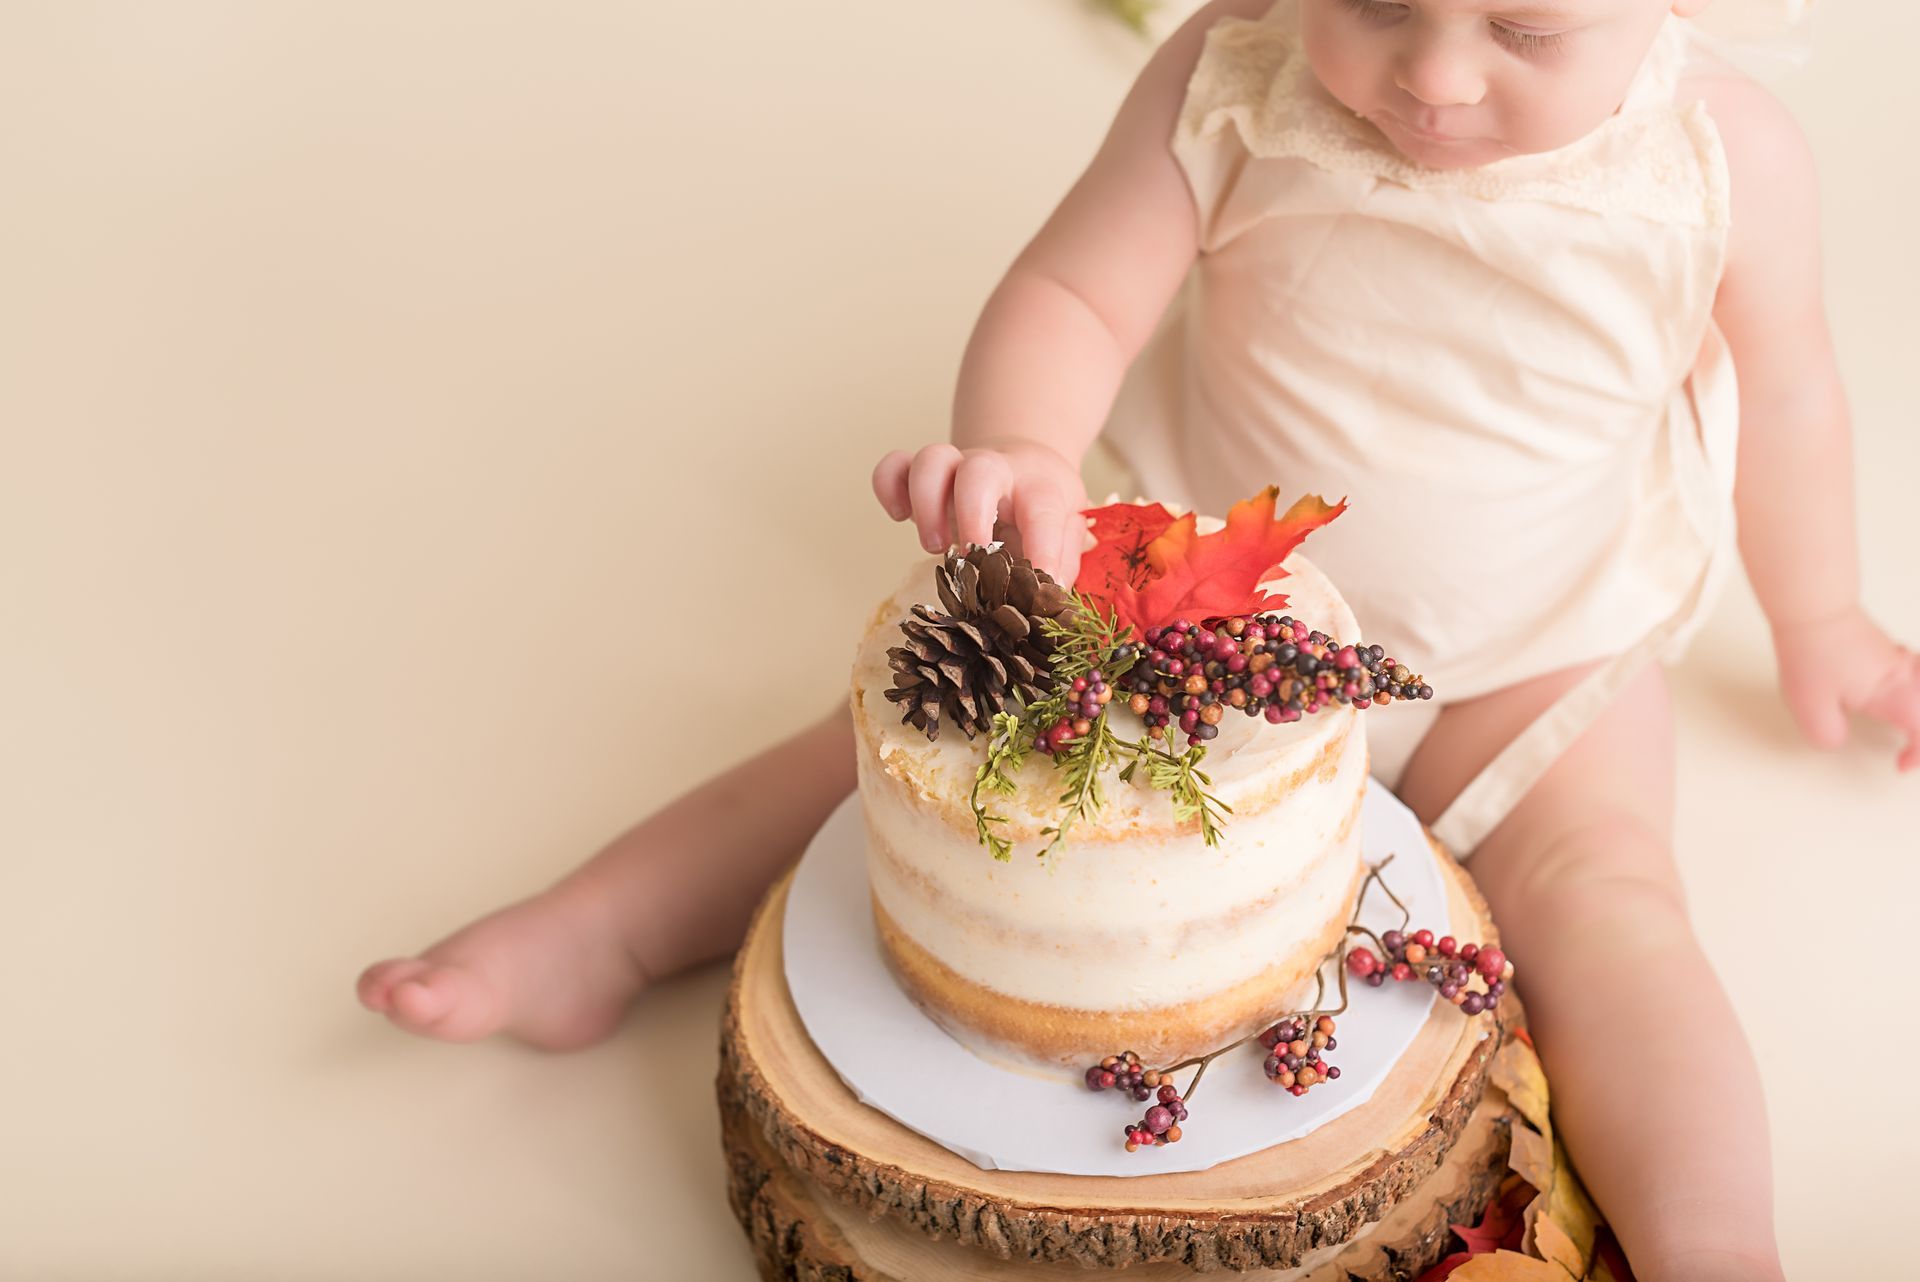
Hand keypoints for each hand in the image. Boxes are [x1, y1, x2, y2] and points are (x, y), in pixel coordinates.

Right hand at [871, 440, 1088, 583]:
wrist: (1023, 464)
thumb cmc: (1042, 507)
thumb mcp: (1066, 528)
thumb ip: (1063, 559)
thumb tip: (1052, 595)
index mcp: (1038, 486)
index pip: (1043, 512)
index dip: (1043, 551)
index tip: (1041, 584)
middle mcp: (995, 470)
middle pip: (978, 470)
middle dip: (970, 515)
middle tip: (970, 557)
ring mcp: (955, 468)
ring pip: (931, 460)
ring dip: (926, 503)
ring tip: (935, 546)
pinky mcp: (922, 472)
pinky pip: (894, 466)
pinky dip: (888, 488)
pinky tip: (900, 516)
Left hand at [1771, 604, 1919, 770]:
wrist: (1811, 609)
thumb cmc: (1814, 654)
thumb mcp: (1812, 708)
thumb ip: (1829, 734)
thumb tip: (1838, 739)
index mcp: (1895, 696)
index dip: (1918, 754)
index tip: (1900, 766)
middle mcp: (1906, 677)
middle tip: (1914, 749)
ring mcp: (1900, 660)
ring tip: (1910, 728)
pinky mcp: (1887, 651)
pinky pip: (1916, 675)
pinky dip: (1916, 691)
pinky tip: (1897, 695)